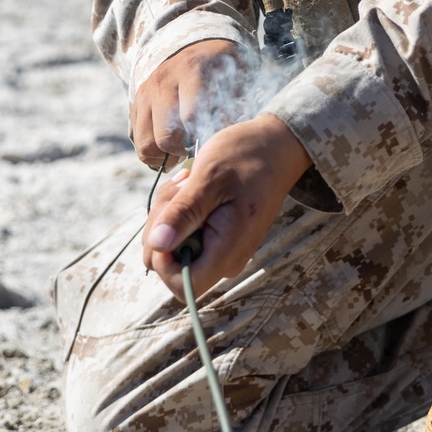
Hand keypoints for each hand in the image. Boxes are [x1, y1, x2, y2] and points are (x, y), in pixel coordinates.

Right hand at [130, 40, 243, 166]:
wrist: (198, 45)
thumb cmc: (224, 68)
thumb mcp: (238, 78)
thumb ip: (231, 109)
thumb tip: (214, 141)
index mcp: (192, 70)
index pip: (190, 118)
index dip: (202, 139)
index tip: (211, 143)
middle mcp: (163, 80)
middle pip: (165, 136)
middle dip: (181, 151)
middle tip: (194, 149)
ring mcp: (146, 91)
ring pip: (145, 143)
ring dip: (163, 156)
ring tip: (180, 150)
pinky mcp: (136, 101)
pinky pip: (137, 138)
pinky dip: (152, 150)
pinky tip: (169, 144)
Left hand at [142, 114, 311, 298]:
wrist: (274, 146)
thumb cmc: (245, 157)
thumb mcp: (210, 177)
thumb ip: (183, 213)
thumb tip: (157, 245)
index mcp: (227, 252)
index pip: (181, 285)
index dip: (162, 259)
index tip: (166, 220)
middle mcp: (225, 260)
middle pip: (170, 263)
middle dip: (162, 225)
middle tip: (181, 187)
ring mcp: (221, 250)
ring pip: (172, 247)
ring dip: (169, 213)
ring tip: (188, 181)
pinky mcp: (216, 239)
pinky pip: (183, 235)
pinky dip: (178, 210)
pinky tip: (191, 186)